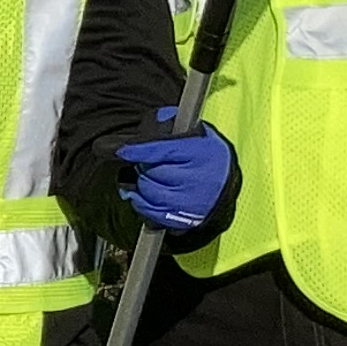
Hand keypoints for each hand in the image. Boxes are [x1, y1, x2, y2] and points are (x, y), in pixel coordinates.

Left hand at [113, 125, 236, 235]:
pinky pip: (152, 213)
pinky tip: (142, 195)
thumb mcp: (193, 133)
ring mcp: (190, 202)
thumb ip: (169, 126)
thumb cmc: (203, 154)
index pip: (162, 151)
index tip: (123, 151)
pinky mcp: (183, 219)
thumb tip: (146, 131)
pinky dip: (142, 203)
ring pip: (149, 193)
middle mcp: (197, 179)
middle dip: (143, 167)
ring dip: (142, 185)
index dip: (139, 151)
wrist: (223, 181)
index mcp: (200, 152)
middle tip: (146, 164)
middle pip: (153, 173)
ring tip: (148, 178)